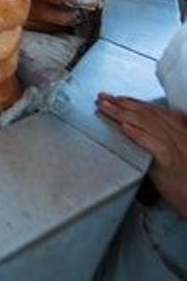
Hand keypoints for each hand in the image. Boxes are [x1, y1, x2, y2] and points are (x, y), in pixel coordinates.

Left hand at [97, 94, 186, 217]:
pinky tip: (125, 128)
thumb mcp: (178, 157)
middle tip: (103, 99)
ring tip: (106, 108)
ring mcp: (178, 149)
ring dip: (123, 114)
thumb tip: (139, 129)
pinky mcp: (172, 163)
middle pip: (149, 115)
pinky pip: (155, 145)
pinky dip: (139, 135)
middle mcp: (181, 138)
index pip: (155, 112)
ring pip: (149, 125)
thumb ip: (164, 140)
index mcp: (182, 134)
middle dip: (123, 105)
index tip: (115, 98)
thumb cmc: (186, 185)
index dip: (133, 103)